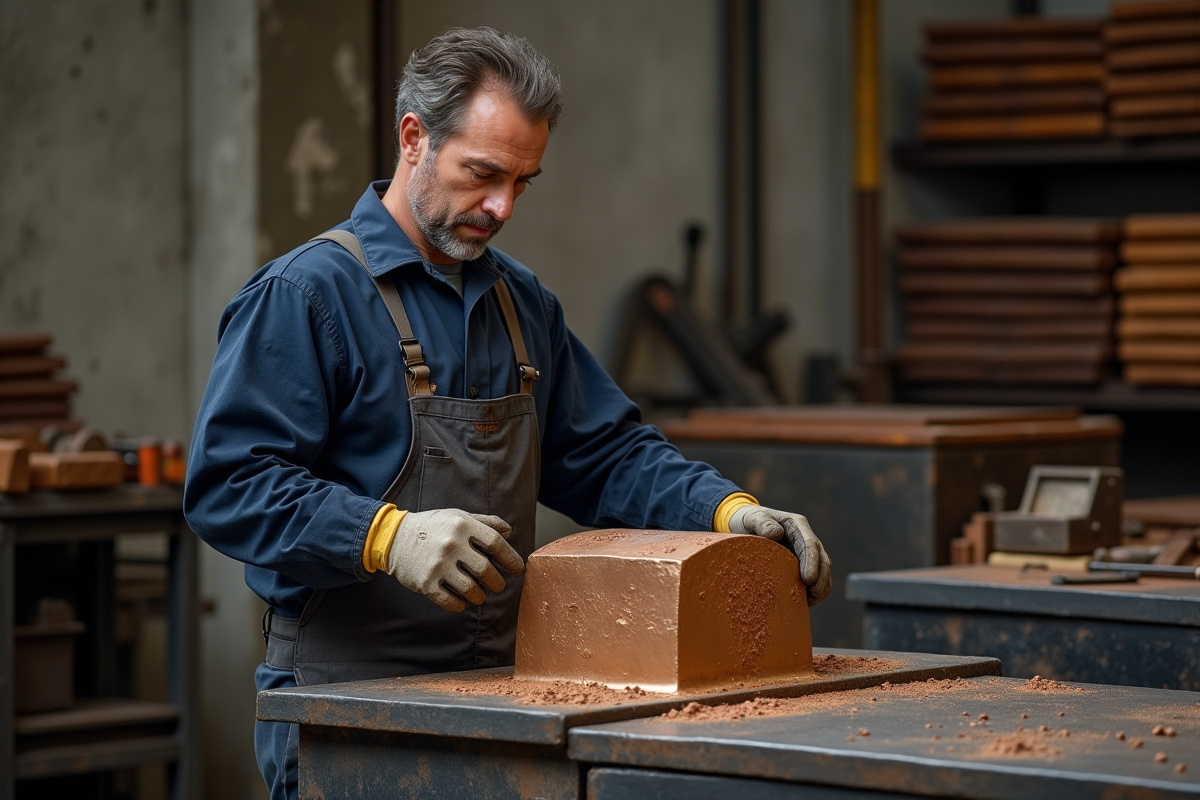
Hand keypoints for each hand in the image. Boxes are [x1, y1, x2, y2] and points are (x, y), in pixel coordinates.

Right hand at [385, 509, 524, 611]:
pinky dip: (460, 605)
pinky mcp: (426, 583)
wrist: (394, 537)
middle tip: (497, 586)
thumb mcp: (458, 517)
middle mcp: (451, 544)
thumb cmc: (433, 527)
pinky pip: (451, 601)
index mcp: (462, 525)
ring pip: (471, 589)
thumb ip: (485, 522)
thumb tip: (508, 532)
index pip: (495, 544)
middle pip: (486, 570)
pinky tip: (462, 601)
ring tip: (479, 595)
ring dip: (479, 596)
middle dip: (496, 583)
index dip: (510, 559)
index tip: (517, 570)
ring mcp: (438, 564)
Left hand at [729, 505, 831, 605]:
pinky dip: (816, 589)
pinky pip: (816, 577)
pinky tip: (807, 601)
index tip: (808, 579)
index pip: (810, 544)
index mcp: (796, 525)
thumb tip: (776, 534)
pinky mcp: (802, 563)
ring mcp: (805, 551)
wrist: (743, 523)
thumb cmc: (747, 519)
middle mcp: (804, 538)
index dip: (812, 562)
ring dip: (821, 586)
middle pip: (821, 558)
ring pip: (822, 569)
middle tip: (813, 595)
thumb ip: (761, 522)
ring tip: (811, 601)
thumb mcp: (750, 518)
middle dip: (821, 577)